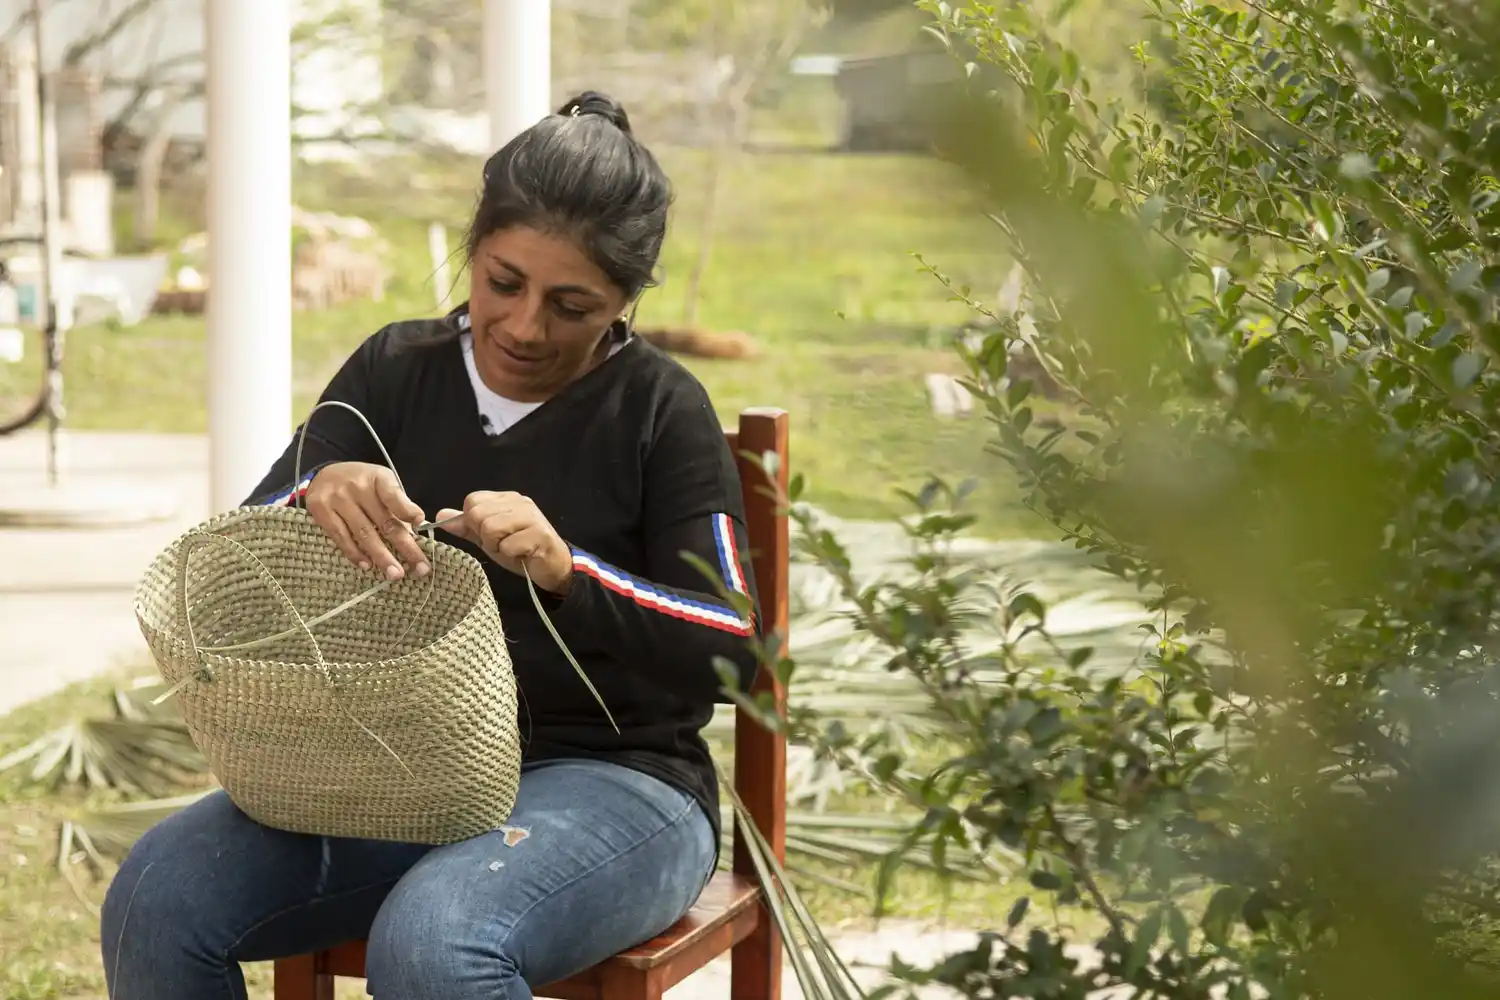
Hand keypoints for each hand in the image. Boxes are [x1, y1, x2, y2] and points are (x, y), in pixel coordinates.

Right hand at [303, 462, 428, 579]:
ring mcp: (337, 499)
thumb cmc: (362, 483)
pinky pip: (341, 537)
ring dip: (381, 557)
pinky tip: (367, 565)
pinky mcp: (321, 511)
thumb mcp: (382, 483)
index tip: (420, 523)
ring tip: (395, 573)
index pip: (393, 495)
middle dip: (404, 546)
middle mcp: (357, 487)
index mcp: (378, 478)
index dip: (407, 509)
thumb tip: (413, 533)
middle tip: (419, 567)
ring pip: (363, 533)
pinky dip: (355, 554)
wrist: (324, 474)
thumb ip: (397, 504)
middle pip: (384, 522)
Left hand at [434, 492, 572, 595]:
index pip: (472, 501)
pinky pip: (508, 545)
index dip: (473, 522)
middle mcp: (519, 502)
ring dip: (497, 546)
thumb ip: (466, 527)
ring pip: (491, 528)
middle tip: (501, 544)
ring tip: (511, 549)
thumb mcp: (488, 539)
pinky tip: (522, 554)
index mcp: (506, 499)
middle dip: (484, 536)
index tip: (488, 535)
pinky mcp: (539, 534)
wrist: (553, 567)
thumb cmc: (520, 551)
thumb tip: (440, 515)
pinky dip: (510, 554)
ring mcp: (530, 517)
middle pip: (478, 514)